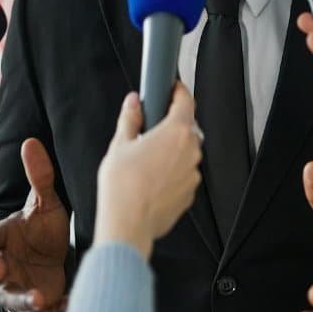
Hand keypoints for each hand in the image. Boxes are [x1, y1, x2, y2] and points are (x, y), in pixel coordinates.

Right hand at [0, 139, 70, 311]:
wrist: (53, 260)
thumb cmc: (42, 230)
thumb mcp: (45, 203)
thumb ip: (39, 176)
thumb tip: (31, 141)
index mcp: (2, 239)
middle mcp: (3, 265)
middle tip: (0, 266)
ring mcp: (16, 288)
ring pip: (12, 299)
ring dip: (23, 300)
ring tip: (38, 299)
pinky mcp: (33, 307)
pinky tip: (63, 307)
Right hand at [95, 85, 201, 258]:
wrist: (128, 224)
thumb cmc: (123, 186)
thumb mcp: (120, 144)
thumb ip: (130, 118)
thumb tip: (133, 104)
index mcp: (175, 132)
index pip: (185, 101)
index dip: (178, 90)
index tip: (172, 87)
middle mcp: (190, 151)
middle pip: (185, 128)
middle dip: (169, 126)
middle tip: (148, 130)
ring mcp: (192, 174)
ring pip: (184, 153)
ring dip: (170, 152)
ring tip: (145, 161)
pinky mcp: (189, 193)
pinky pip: (183, 175)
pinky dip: (171, 173)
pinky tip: (150, 180)